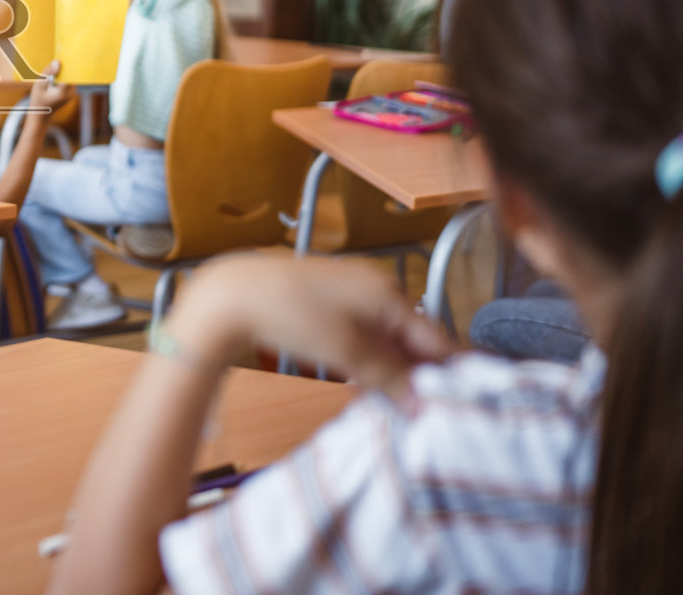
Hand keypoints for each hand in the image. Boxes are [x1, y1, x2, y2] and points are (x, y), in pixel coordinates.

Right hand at [28, 60, 73, 110]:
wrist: (41, 116)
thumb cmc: (37, 101)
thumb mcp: (38, 85)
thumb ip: (48, 73)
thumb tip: (58, 62)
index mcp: (64, 91)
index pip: (69, 72)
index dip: (65, 64)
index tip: (60, 58)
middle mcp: (71, 93)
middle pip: (70, 74)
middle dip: (63, 68)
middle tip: (54, 64)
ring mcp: (72, 93)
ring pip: (69, 77)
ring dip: (61, 73)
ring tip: (51, 75)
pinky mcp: (71, 93)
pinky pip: (68, 81)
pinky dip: (62, 78)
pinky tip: (53, 80)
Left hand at [167, 253, 454, 394]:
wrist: (233, 295)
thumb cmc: (290, 315)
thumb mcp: (347, 352)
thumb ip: (389, 378)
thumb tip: (423, 404)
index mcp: (389, 294)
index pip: (437, 339)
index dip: (451, 373)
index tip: (467, 404)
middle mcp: (377, 287)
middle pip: (414, 338)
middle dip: (422, 374)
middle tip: (430, 413)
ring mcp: (352, 292)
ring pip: (389, 337)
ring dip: (395, 369)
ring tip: (403, 405)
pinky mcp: (330, 301)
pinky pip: (365, 333)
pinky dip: (372, 358)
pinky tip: (369, 383)